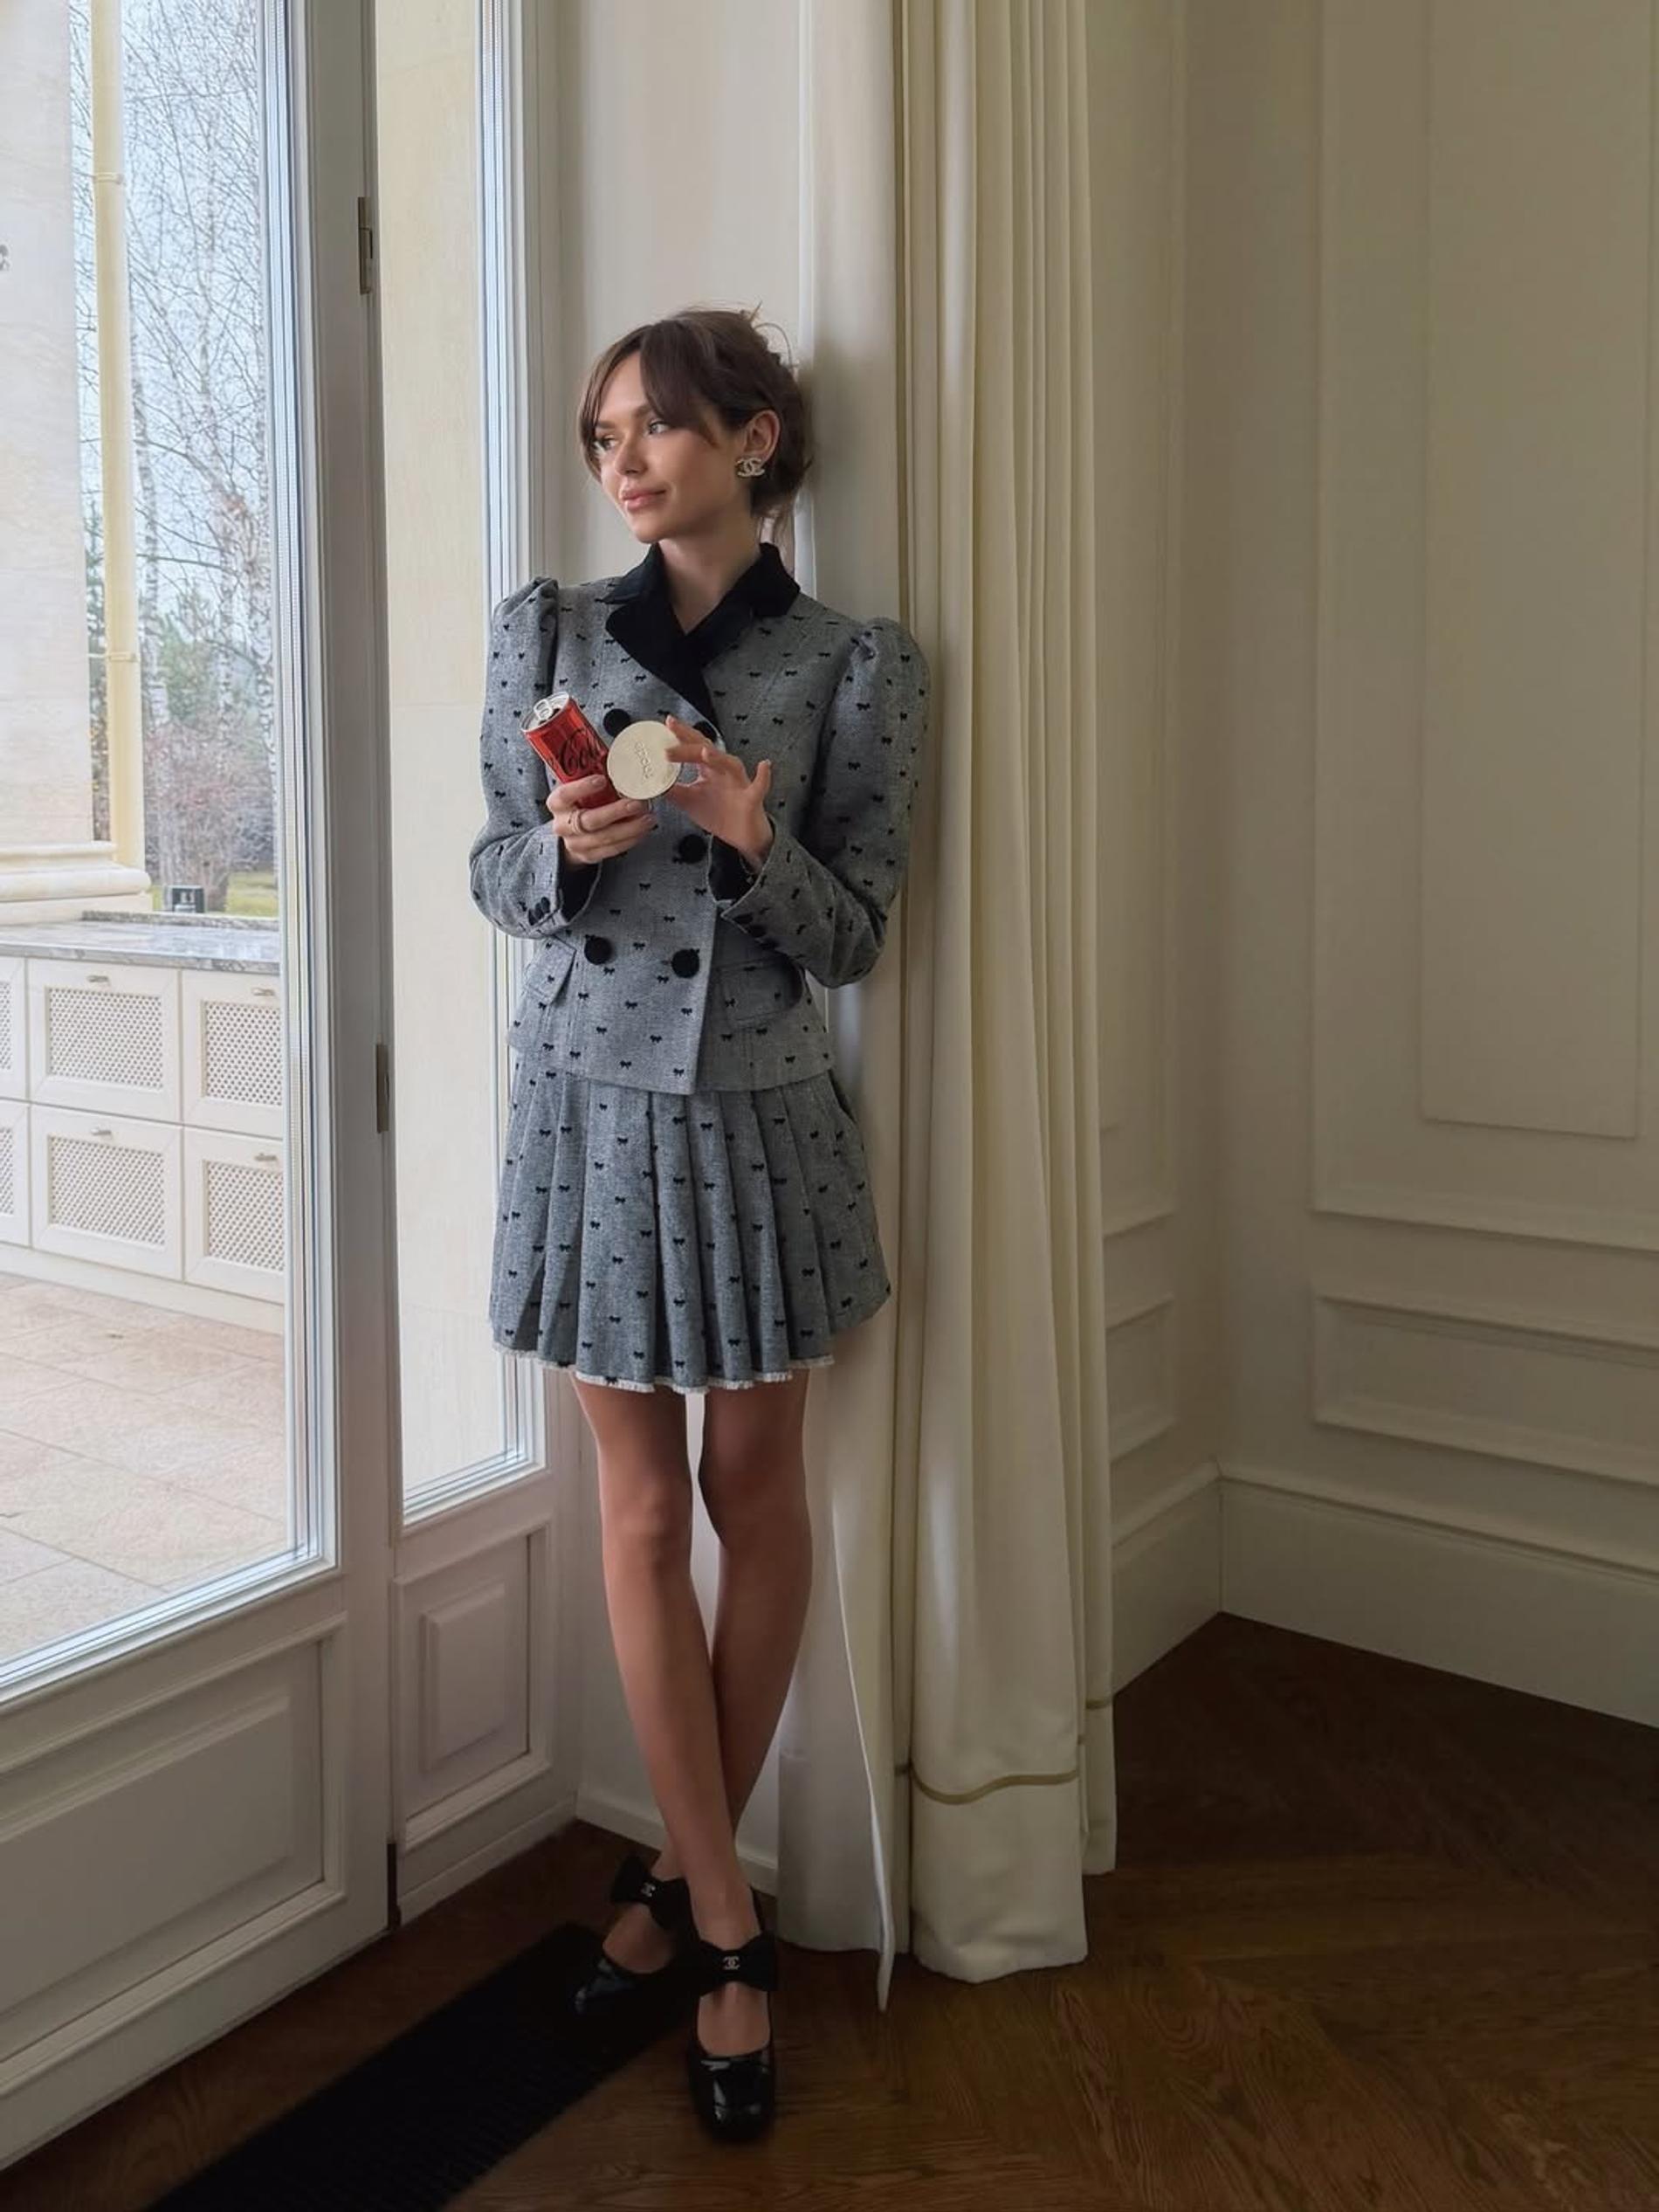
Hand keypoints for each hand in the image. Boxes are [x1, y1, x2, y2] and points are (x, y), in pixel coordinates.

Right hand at [544, 774, 654, 862]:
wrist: (570, 834)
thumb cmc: (580, 803)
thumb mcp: (580, 788)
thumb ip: (594, 776)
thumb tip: (624, 760)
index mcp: (557, 803)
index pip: (565, 795)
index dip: (582, 788)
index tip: (601, 779)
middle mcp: (563, 825)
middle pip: (589, 820)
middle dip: (616, 812)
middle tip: (637, 803)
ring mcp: (575, 843)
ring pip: (604, 838)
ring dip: (629, 828)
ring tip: (648, 818)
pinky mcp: (589, 856)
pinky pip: (611, 850)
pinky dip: (630, 840)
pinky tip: (643, 830)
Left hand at [661, 716, 774, 866]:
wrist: (741, 836)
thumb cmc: (719, 814)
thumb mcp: (688, 801)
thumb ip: (671, 789)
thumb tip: (650, 781)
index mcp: (708, 769)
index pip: (692, 747)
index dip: (680, 736)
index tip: (665, 724)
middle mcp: (724, 771)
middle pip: (707, 750)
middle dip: (690, 742)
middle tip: (671, 735)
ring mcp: (739, 783)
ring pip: (730, 764)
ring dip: (718, 758)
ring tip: (704, 752)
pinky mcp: (752, 799)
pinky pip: (760, 787)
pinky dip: (763, 777)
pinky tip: (764, 766)